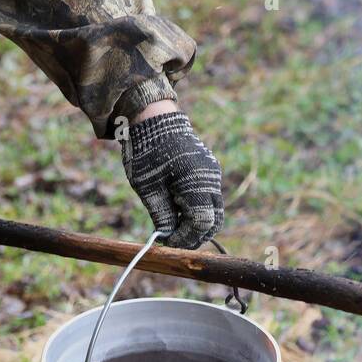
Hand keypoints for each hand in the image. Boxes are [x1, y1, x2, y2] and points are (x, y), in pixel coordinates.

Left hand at [121, 110, 224, 249]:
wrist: (153, 120)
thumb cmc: (147, 152)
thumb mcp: (148, 188)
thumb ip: (162, 215)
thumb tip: (168, 238)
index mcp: (197, 183)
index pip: (201, 223)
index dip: (185, 238)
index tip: (167, 242)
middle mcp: (211, 180)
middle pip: (214, 221)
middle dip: (194, 235)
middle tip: (173, 240)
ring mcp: (213, 175)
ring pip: (214, 211)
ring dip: (196, 223)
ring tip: (173, 226)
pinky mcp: (209, 172)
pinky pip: (209, 198)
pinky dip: (197, 210)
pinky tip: (176, 210)